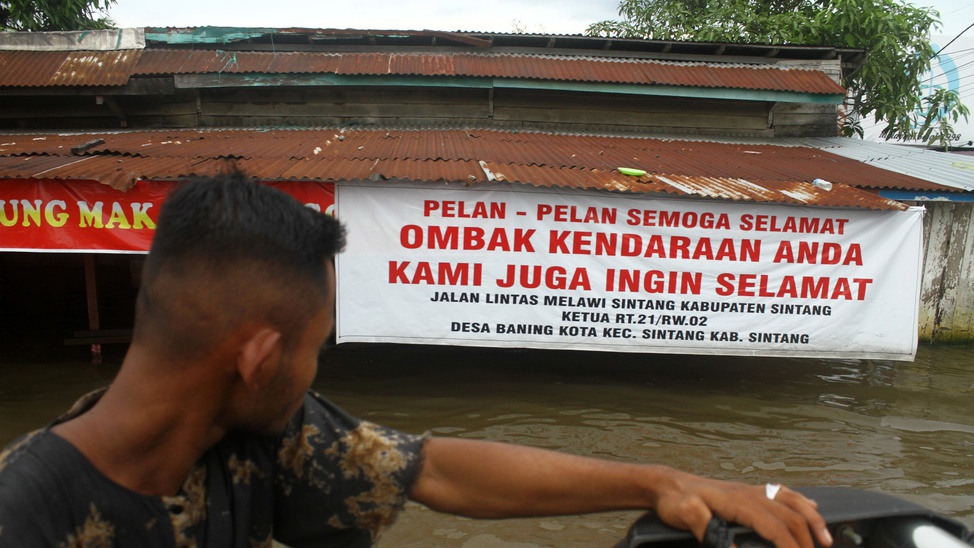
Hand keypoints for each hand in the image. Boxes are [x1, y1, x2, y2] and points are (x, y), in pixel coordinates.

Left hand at [653, 472, 832, 547]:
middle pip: (791, 516)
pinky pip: (782, 493)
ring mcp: (752, 491)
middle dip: (808, 540)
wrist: (668, 484)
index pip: (776, 528)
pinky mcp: (749, 491)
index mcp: (740, 502)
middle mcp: (751, 494)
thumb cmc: (676, 501)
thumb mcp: (686, 516)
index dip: (792, 547)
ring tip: (826, 540)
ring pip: (792, 501)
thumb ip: (708, 531)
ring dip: (812, 520)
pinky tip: (811, 507)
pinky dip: (801, 502)